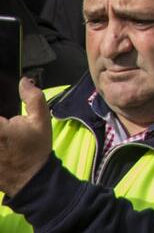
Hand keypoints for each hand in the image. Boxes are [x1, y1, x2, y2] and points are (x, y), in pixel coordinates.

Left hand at [0, 78, 52, 193]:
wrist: (30, 179)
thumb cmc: (35, 148)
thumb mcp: (41, 121)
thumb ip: (33, 98)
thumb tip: (24, 81)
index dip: (1, 119)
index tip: (4, 120)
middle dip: (0, 125)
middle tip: (6, 126)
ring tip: (5, 140)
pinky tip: (4, 146)